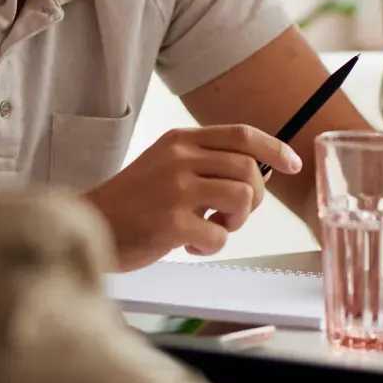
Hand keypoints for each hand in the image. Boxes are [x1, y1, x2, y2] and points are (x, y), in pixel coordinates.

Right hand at [83, 125, 302, 270]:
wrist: (89, 226)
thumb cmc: (133, 203)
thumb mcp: (166, 165)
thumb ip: (205, 162)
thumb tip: (257, 172)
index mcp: (180, 140)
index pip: (242, 134)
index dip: (274, 148)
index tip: (293, 163)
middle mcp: (180, 159)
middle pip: (249, 169)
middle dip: (254, 197)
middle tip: (233, 215)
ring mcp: (175, 189)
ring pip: (242, 198)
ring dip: (236, 222)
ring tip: (212, 228)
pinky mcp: (170, 222)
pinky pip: (219, 236)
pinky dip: (212, 247)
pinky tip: (189, 246)